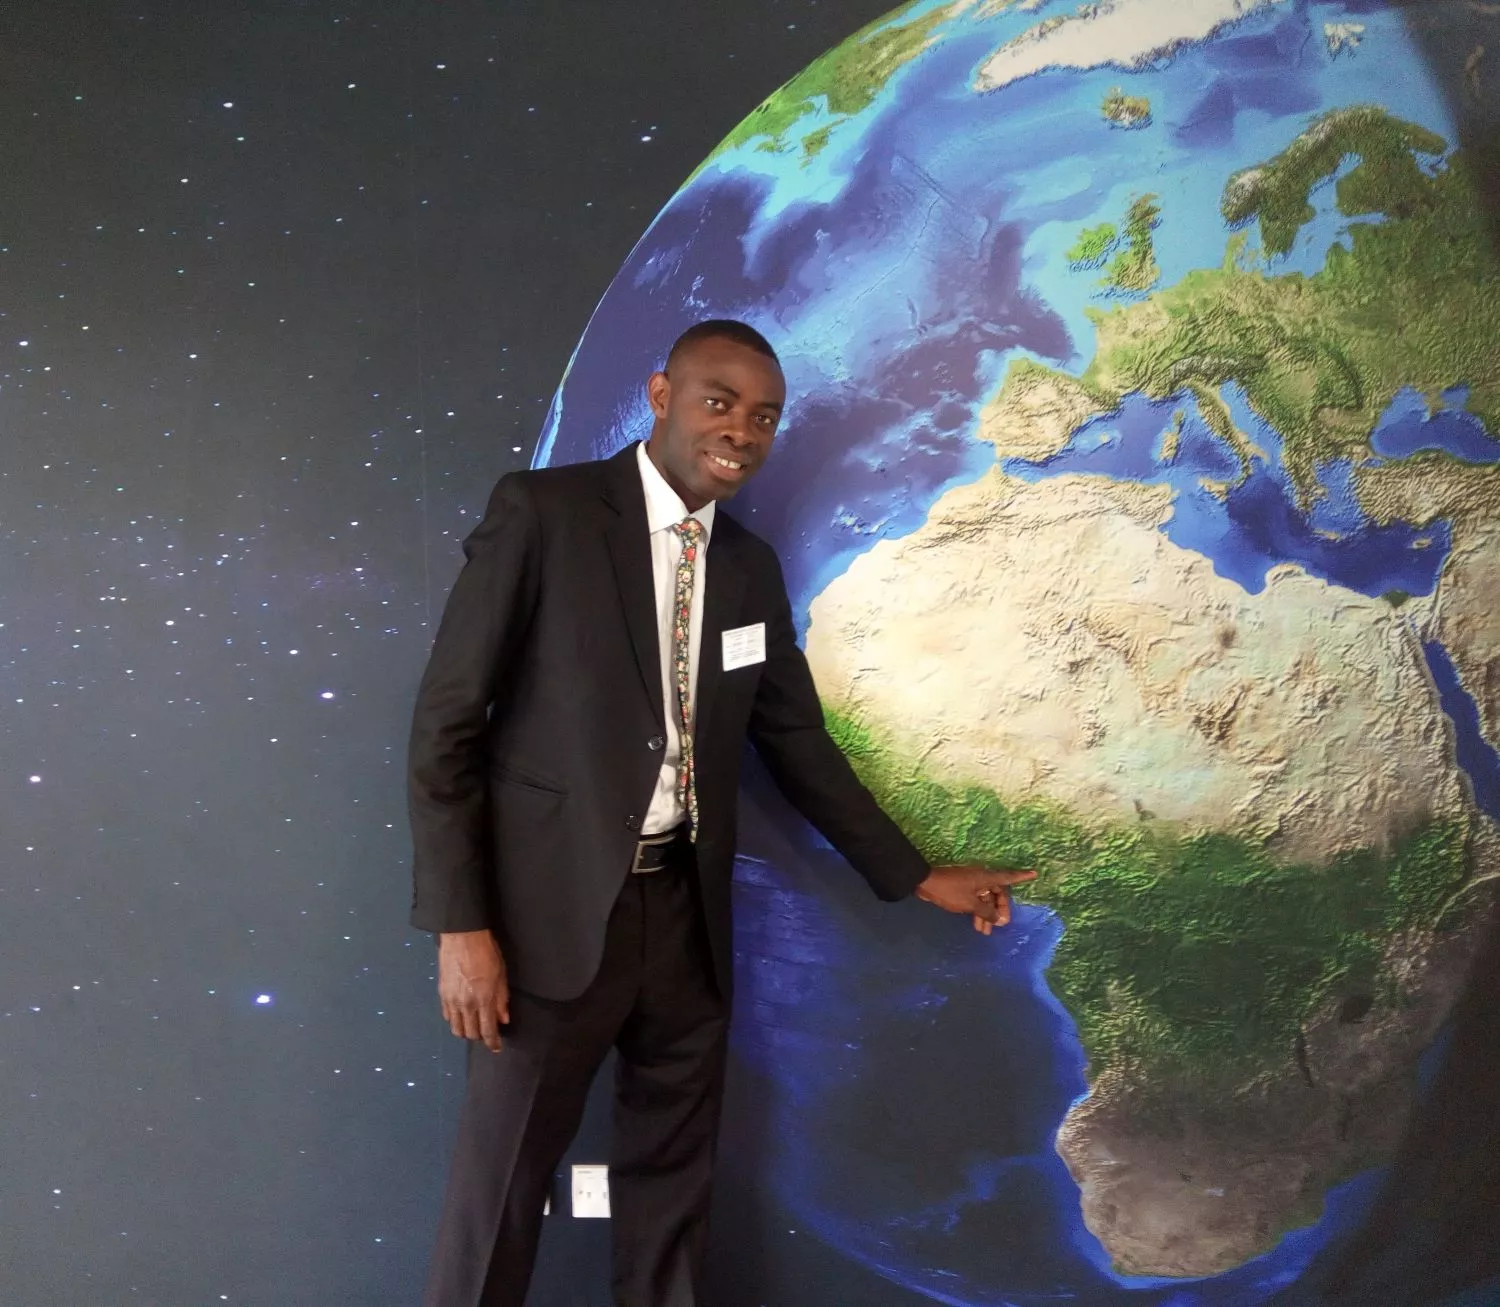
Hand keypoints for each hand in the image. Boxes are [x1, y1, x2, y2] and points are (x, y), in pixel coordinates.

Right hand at [438, 930, 509, 1051]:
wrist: (462, 937)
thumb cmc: (486, 952)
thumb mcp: (501, 975)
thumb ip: (502, 999)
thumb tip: (504, 1019)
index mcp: (484, 1000)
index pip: (488, 1030)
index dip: (493, 1043)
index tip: (497, 1048)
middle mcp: (466, 1004)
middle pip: (471, 1033)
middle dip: (480, 1037)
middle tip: (487, 1033)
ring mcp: (452, 1000)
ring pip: (457, 1029)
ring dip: (466, 1032)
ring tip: (474, 1027)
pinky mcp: (442, 994)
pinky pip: (447, 1016)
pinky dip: (455, 1021)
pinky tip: (462, 1016)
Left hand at [914, 864, 1036, 935]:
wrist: (925, 883)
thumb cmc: (950, 891)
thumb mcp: (970, 904)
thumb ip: (986, 912)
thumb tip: (1000, 919)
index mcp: (986, 878)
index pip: (1009, 877)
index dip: (1022, 876)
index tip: (1035, 874)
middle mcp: (981, 878)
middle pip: (997, 893)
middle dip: (999, 910)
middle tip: (999, 925)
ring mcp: (972, 883)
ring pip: (985, 899)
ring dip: (986, 914)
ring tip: (984, 931)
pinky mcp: (962, 889)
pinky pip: (976, 900)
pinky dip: (977, 911)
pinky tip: (976, 924)